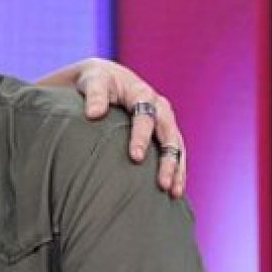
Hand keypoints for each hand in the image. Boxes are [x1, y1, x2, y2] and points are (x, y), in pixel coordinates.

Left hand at [71, 58, 186, 197]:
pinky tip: (174, 191)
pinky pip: (176, 152)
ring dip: (177, 169)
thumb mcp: (93, 82)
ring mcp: (165, 120)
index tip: (135, 157)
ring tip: (173, 193)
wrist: (108, 79)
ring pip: (177, 146)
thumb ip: (95, 95)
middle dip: (167, 160)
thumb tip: (93, 113)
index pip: (145, 116)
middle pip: (168, 135)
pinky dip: (177, 170)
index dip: (141, 137)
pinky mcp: (164, 132)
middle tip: (161, 184)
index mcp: (142, 93)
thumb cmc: (97, 82)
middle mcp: (159, 107)